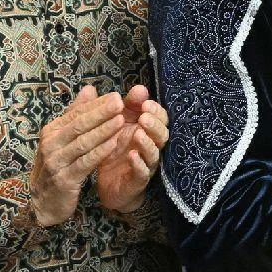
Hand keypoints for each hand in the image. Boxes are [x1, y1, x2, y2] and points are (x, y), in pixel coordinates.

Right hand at [29, 85, 128, 227]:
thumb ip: (76, 115)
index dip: (96, 105)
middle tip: (120, 103)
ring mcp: (56, 163)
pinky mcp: (64, 179)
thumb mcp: (62, 139)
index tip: (116, 96)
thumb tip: (90, 88)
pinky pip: (84, 163)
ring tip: (120, 120)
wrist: (44, 201)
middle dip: (100, 114)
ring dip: (103, 131)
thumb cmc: (58, 165)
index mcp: (51, 132)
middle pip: (78, 126)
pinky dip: (99, 152)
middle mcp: (50, 145)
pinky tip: (113, 144)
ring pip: (82, 143)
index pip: (75, 114)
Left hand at [93, 87, 166, 216]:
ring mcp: (147, 164)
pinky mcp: (137, 180)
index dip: (156, 110)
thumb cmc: (116, 150)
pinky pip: (142, 172)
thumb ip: (128, 106)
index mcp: (148, 131)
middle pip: (163, 134)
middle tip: (143, 117)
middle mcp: (151, 147)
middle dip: (154, 124)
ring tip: (137, 134)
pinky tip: (131, 156)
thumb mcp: (119, 124)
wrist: (109, 183)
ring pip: (154, 153)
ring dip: (148, 143)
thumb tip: (140, 87)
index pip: (160, 118)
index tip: (144, 103)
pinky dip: (139, 164)